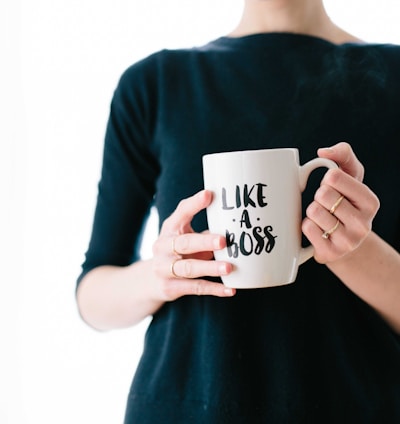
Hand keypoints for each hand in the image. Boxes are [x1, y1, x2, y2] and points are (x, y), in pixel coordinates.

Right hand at [151, 190, 234, 299]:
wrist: (151, 281)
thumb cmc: (178, 252)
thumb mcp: (186, 236)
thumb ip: (206, 231)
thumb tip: (237, 224)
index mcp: (170, 229)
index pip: (181, 213)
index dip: (194, 204)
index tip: (209, 194)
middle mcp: (163, 247)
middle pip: (184, 243)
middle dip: (204, 242)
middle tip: (223, 241)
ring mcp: (164, 268)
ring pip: (189, 268)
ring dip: (210, 268)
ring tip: (229, 268)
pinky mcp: (170, 287)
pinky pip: (195, 288)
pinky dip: (214, 289)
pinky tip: (230, 289)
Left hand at [302, 142, 379, 263]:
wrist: (344, 242)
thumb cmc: (345, 202)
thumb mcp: (350, 176)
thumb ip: (343, 155)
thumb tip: (324, 152)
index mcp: (370, 202)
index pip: (334, 177)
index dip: (327, 179)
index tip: (333, 187)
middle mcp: (363, 223)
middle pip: (322, 194)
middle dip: (319, 196)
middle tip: (327, 204)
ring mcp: (348, 241)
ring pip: (313, 211)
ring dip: (311, 211)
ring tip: (322, 217)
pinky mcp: (331, 253)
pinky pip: (307, 228)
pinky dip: (306, 225)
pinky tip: (317, 230)